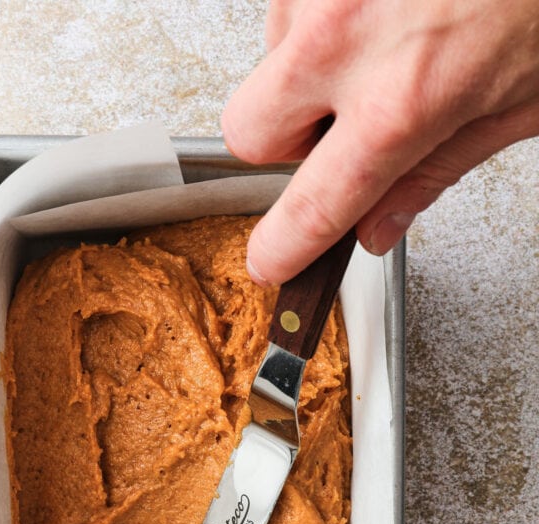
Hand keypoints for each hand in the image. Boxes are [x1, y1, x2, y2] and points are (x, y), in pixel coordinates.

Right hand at [222, 0, 538, 282]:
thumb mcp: (516, 104)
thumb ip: (435, 169)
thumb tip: (379, 224)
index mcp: (399, 101)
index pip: (311, 206)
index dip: (284, 247)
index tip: (272, 260)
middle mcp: (345, 36)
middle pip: (249, 132)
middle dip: (284, 144)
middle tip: (337, 133)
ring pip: (270, 58)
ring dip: (309, 67)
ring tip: (383, 45)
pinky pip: (292, 2)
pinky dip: (326, 14)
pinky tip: (382, 8)